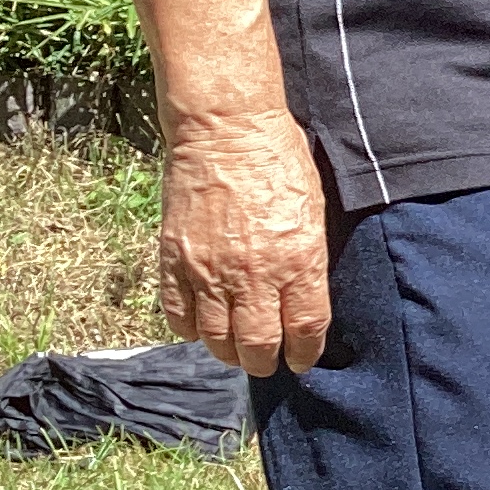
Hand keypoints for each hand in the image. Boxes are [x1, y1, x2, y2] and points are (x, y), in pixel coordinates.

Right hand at [159, 110, 331, 375]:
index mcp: (298, 261)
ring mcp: (209, 270)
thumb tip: (305, 297)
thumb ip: (309, 259)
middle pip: (258, 344)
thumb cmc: (280, 161)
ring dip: (227, 351)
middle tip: (265, 361)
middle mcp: (254, 274)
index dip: (304, 353)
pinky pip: (178, 314)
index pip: (305, 329)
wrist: (226, 129)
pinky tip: (200, 327)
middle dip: (263, 361)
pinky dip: (189, 329)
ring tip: (234, 350)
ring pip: (215, 338)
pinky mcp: (174, 259)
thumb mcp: (314, 210)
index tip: (302, 360)